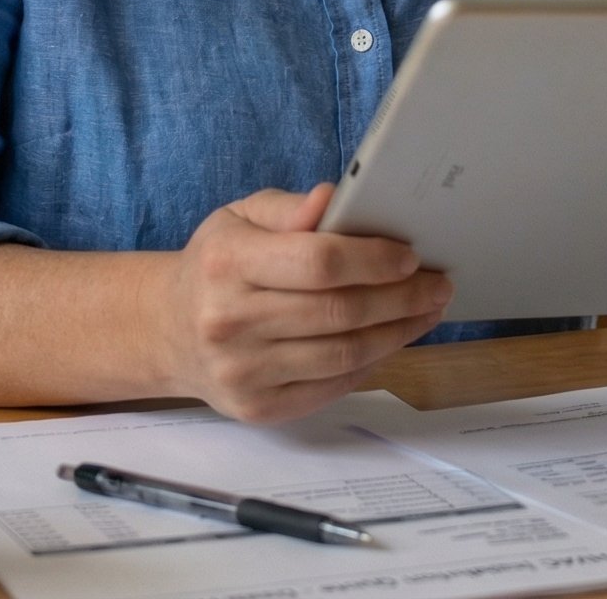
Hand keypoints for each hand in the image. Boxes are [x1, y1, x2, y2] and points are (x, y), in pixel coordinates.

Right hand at [162, 183, 451, 422]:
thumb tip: (334, 198)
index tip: (411, 256)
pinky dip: (370, 363)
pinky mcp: (257, 407)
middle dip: (401, 298)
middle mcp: (228, 321)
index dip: (373, 259)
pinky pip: (331, 386)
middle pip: (339, 312)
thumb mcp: (239, 218)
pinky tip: (390, 341)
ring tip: (425, 312)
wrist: (168, 331)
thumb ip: (287, 209)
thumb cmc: (216, 266)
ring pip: (343, 355)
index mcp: (225, 263)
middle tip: (438, 284)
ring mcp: (242, 371)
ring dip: (397, 333)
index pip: (318, 262)